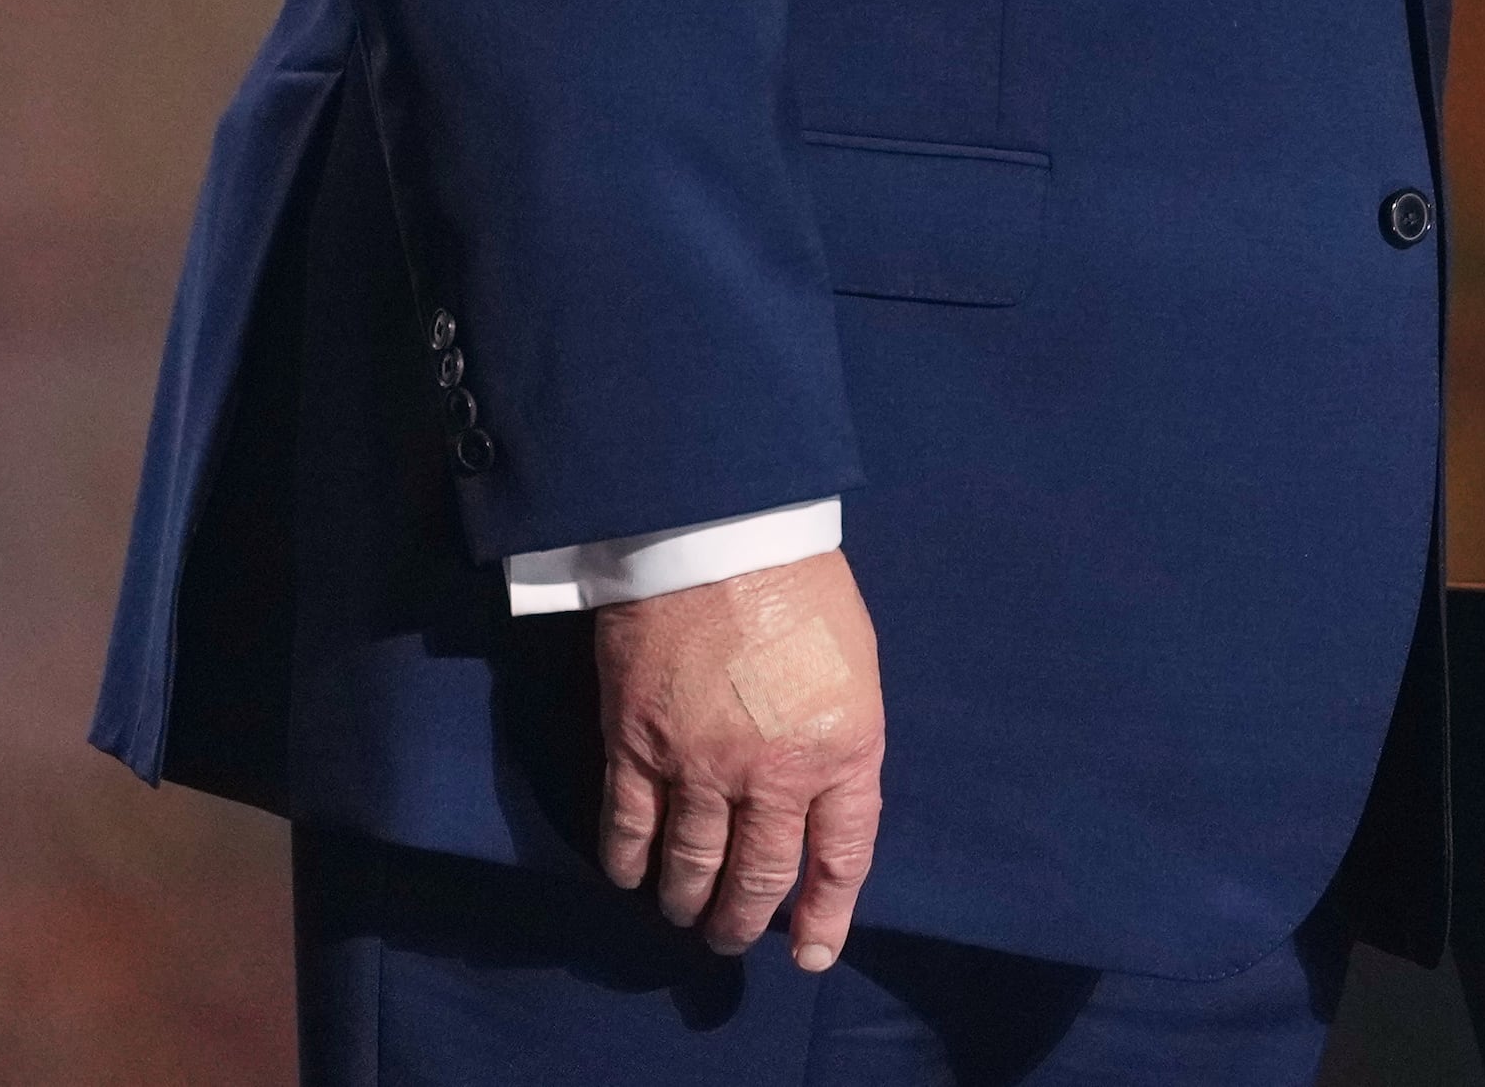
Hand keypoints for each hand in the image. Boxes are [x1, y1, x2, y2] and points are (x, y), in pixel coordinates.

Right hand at [592, 550, 884, 969]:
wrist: (718, 534)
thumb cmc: (800, 588)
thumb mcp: (855, 667)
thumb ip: (840, 739)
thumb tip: (822, 801)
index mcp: (844, 745)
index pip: (842, 854)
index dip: (826, 912)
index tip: (812, 950)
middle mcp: (775, 770)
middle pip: (759, 877)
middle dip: (745, 921)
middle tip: (734, 938)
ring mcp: (700, 764)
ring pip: (691, 866)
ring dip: (688, 903)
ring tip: (688, 916)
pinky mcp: (636, 747)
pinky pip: (629, 830)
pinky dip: (629, 865)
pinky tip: (632, 878)